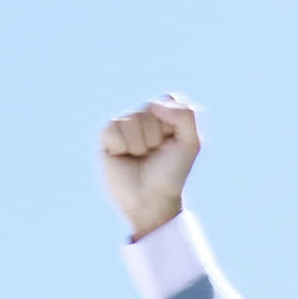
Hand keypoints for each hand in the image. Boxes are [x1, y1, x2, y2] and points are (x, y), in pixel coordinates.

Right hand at [100, 93, 200, 238]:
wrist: (152, 199)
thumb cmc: (172, 172)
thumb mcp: (191, 143)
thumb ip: (185, 116)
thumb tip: (153, 105)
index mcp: (165, 114)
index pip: (170, 99)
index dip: (174, 124)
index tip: (175, 142)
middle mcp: (144, 116)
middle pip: (151, 108)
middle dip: (158, 136)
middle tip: (156, 153)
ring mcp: (124, 125)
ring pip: (133, 119)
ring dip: (141, 144)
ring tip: (141, 157)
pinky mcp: (106, 136)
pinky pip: (114, 128)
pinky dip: (123, 146)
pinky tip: (124, 156)